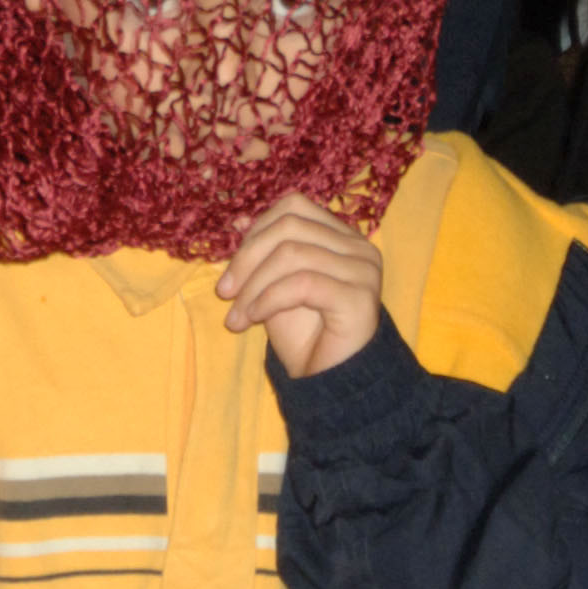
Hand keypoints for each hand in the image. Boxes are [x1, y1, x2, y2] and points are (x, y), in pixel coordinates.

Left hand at [217, 191, 385, 377]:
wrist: (326, 380)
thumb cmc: (302, 333)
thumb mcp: (273, 284)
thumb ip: (264, 252)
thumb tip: (238, 220)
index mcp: (342, 236)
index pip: (294, 208)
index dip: (256, 231)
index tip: (232, 269)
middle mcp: (359, 248)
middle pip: (290, 227)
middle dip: (247, 259)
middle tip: (224, 293)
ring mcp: (363, 271)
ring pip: (292, 254)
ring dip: (254, 285)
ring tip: (237, 315)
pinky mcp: (360, 298)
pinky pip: (302, 284)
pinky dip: (269, 299)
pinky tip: (254, 319)